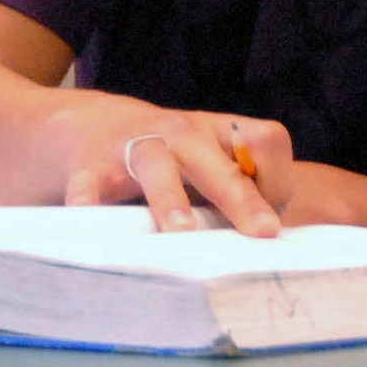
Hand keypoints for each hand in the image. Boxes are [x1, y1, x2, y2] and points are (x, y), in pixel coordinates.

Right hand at [56, 103, 290, 237]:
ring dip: (170, 197)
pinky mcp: (93, 165)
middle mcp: (181, 132)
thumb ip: (242, 190)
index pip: (266, 138)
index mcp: (219, 131)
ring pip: (156, 164)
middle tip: (262, 232)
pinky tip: (90, 218)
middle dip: (239, 196)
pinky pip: (90, 182)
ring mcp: (136, 144)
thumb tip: (274, 240)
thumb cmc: (173, 160)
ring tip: (181, 231)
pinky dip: (89, 201)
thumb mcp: (211, 163)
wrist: (96, 126)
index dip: (277, 176)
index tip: (269, 221)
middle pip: (215, 159)